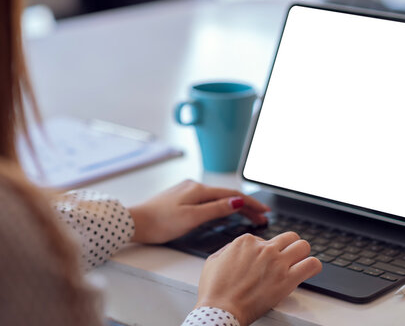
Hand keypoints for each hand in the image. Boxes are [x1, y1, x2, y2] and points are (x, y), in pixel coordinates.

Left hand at [129, 180, 269, 243]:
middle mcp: (194, 187)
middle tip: (262, 217)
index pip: (232, 194)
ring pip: (218, 198)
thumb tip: (237, 200)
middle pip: (227, 195)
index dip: (251, 203)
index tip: (265, 210)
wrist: (133, 223)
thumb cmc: (159, 222)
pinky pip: (208, 201)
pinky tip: (225, 213)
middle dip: (246, 206)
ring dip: (235, 207)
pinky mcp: (181, 199)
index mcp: (198, 189)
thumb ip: (216, 209)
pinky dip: (221, 207)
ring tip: (249, 217)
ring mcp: (187, 192)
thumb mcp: (191, 218)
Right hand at [195, 232, 322, 324]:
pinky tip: (308, 270)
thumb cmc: (215, 291)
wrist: (220, 310)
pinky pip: (312, 264)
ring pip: (303, 245)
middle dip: (289, 247)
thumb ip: (229, 249)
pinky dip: (313, 266)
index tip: (265, 263)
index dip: (267, 252)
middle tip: (287, 259)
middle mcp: (264, 248)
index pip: (267, 239)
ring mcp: (277, 262)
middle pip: (289, 237)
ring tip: (299, 263)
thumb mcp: (214, 260)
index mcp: (246, 242)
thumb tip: (239, 248)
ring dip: (302, 254)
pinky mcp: (287, 279)